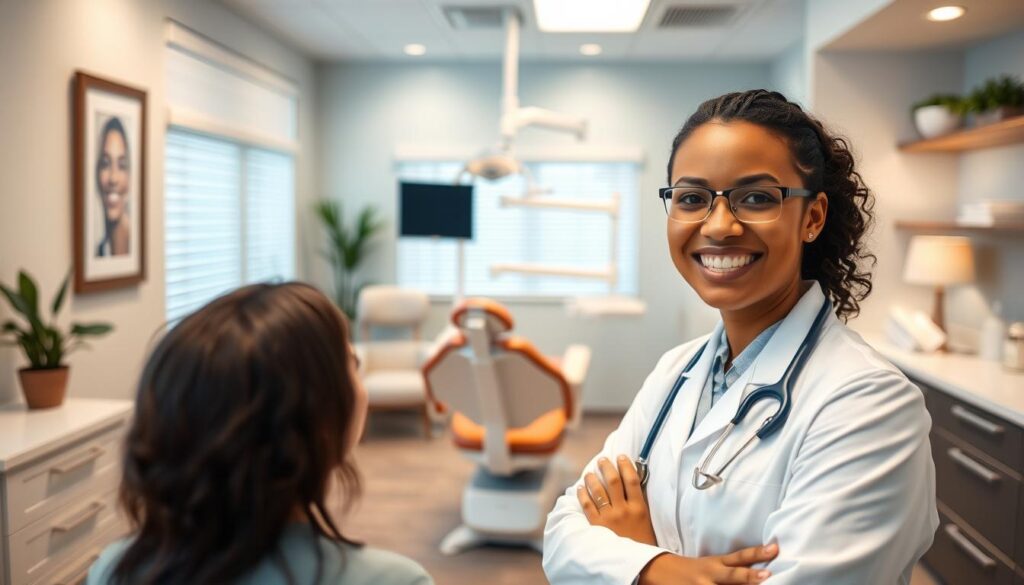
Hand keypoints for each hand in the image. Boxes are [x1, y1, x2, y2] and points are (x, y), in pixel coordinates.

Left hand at [577, 455, 656, 545]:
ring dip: (592, 479)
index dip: (626, 465)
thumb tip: (631, 487)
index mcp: (639, 508)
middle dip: (606, 467)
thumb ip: (639, 504)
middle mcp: (624, 510)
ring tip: (588, 473)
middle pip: (614, 481)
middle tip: (602, 460)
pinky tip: (580, 489)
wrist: (639, 566)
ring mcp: (610, 518)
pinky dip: (583, 495)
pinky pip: (587, 506)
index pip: (632, 480)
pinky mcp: (598, 526)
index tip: (621, 456)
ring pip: (599, 491)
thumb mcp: (646, 521)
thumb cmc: (643, 544)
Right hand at [638, 545, 778, 584]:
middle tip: (767, 577)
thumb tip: (761, 575)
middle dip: (749, 577)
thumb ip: (731, 569)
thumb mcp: (710, 565)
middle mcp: (710, 574)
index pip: (740, 557)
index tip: (775, 549)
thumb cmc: (692, 571)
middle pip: (732, 575)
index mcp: (716, 563)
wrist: (658, 570)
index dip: (757, 553)